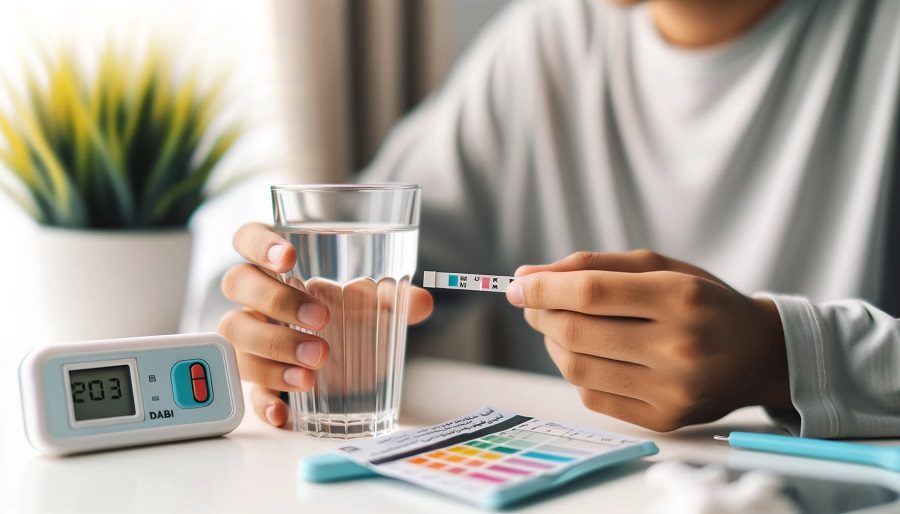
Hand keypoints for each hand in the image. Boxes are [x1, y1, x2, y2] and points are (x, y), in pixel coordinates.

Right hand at [218, 223, 432, 426]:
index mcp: (277, 265)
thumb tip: (421, 302)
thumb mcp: (372, 304)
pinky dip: (262, 401)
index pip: (247, 238)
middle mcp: (255, 297)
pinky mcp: (256, 378)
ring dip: (272, 350)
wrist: (348, 361)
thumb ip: (394, 299)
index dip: (259, 243)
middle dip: (276, 300)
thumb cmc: (348, 316)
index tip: (289, 257)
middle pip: (239, 283)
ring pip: (237, 334)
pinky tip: (284, 412)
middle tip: (320, 320)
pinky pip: (245, 388)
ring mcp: (251, 337)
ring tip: (313, 370)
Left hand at [506, 250, 789, 431]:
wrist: (758, 355)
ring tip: (558, 326)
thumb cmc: (703, 301)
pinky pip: (592, 396)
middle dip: (541, 314)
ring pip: (577, 368)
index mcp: (680, 299)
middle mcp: (678, 348)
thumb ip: (593, 267)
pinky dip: (575, 370)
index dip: (543, 288)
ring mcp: (672, 390)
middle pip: (577, 332)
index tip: (517, 284)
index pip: (590, 292)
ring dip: (552, 343)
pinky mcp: (663, 419)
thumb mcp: (660, 267)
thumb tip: (525, 277)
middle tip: (533, 303)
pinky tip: (584, 352)